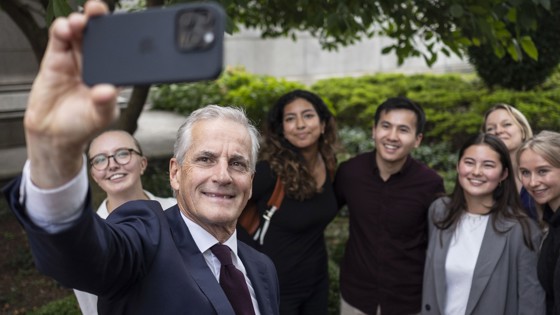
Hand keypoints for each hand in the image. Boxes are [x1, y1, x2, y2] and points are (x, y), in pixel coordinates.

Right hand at [25, 1, 117, 187]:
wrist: (54, 134)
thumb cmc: (82, 125)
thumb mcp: (100, 117)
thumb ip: (105, 104)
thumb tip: (107, 91)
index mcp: (112, 74)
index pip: (119, 51)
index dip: (122, 36)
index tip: (124, 27)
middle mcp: (95, 63)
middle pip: (99, 35)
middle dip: (99, 20)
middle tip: (98, 12)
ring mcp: (76, 59)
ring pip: (79, 33)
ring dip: (79, 22)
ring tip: (80, 22)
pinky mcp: (56, 58)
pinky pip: (59, 39)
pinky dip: (61, 30)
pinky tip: (64, 29)